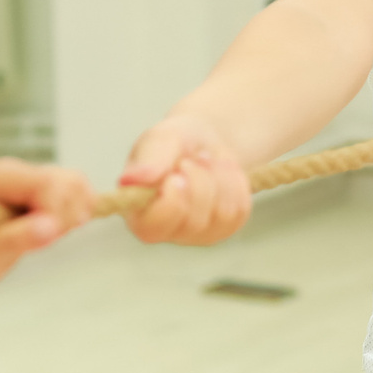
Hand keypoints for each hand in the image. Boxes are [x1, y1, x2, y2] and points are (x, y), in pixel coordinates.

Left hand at [0, 159, 97, 292]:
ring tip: (44, 240)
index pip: (49, 183)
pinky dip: (71, 214)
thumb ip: (16, 239)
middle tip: (44, 244)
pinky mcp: (37, 190)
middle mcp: (15, 170)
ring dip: (71, 215)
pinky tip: (49, 233)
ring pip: (75, 185)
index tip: (47, 242)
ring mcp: (27, 178)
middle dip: (68, 215)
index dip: (58, 213)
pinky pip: (71, 193)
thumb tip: (50, 228)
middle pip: (69, 180)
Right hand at [119, 115, 251, 244]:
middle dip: (201, 179)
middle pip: (195, 221)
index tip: (178, 173)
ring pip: (223, 215)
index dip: (172, 202)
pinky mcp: (223, 228)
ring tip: (207, 161)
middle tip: (193, 158)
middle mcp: (165, 230)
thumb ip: (150, 158)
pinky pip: (240, 211)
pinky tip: (221, 171)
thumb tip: (131, 179)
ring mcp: (196, 233)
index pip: (152, 228)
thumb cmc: (174, 141)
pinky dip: (236, 183)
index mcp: (138, 212)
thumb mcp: (161, 139)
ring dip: (220, 177)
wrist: (202, 141)